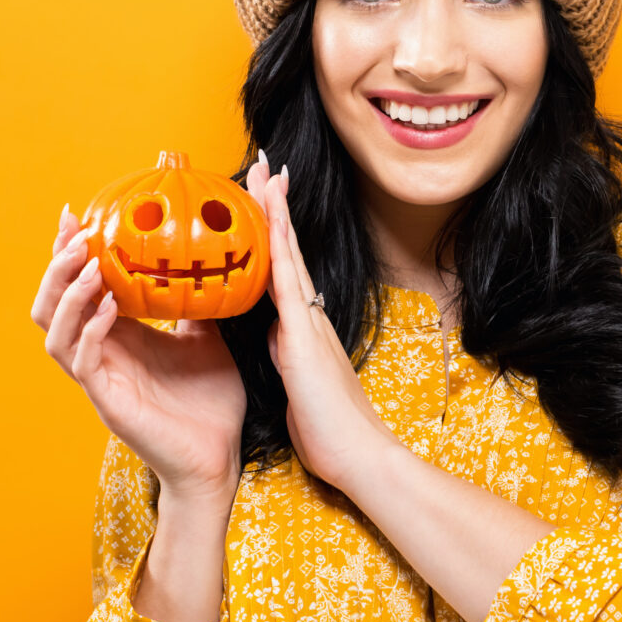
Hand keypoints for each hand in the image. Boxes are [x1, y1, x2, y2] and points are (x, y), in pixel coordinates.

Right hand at [31, 205, 244, 500]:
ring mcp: (99, 380)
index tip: (75, 214)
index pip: (76, 289)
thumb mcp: (206, 338)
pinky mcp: (108, 402)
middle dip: (56, 266)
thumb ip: (192, 304)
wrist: (220, 458)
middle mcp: (98, 355)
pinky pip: (83, 361)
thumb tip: (204, 260)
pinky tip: (110, 307)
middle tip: (75, 233)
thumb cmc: (211, 404)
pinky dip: (90, 329)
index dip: (69, 253)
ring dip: (67, 293)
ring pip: (53, 332)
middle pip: (49, 306)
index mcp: (116, 338)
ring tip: (90, 262)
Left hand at [245, 154, 393, 492]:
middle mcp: (307, 316)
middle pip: (286, 249)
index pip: (281, 270)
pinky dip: (276, 241)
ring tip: (265, 169)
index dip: (271, 233)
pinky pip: (285, 277)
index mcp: (301, 330)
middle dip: (272, 206)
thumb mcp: (297, 386)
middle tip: (262, 163)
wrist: (360, 459)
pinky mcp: (303, 334)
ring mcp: (307, 322)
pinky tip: (268, 214)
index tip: (260, 199)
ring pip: (288, 253)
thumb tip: (276, 339)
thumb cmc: (329, 433)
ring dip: (274, 209)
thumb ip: (287, 359)